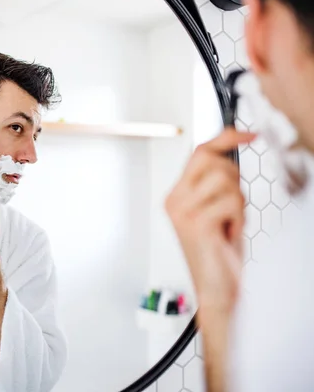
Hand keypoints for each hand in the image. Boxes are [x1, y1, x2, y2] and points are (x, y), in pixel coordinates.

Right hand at [166, 129, 256, 315]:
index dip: (226, 138)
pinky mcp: (196, 223)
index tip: (248, 135)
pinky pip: (230, 202)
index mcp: (177, 195)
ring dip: (238, 203)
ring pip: (225, 180)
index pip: (199, 152)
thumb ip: (218, 184)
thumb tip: (232, 153)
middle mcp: (175, 200)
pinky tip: (228, 233)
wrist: (215, 288)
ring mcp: (182, 211)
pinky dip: (238, 218)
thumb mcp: (218, 211)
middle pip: (211, 159)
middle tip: (232, 204)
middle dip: (233, 177)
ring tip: (229, 223)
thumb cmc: (218, 252)